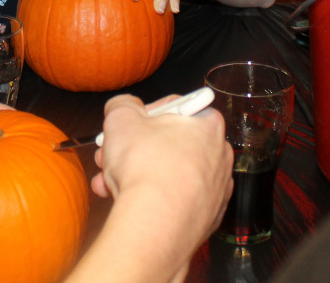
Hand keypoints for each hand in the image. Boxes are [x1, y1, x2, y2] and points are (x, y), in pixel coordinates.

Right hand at [90, 94, 231, 248]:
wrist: (154, 223)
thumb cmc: (146, 167)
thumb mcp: (120, 117)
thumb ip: (122, 105)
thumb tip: (122, 106)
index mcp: (208, 125)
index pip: (176, 109)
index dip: (145, 117)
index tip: (129, 127)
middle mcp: (219, 157)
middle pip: (170, 145)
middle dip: (134, 150)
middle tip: (113, 155)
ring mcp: (215, 191)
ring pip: (169, 175)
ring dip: (136, 176)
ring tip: (110, 182)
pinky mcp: (205, 219)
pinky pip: (175, 202)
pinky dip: (152, 201)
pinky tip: (127, 202)